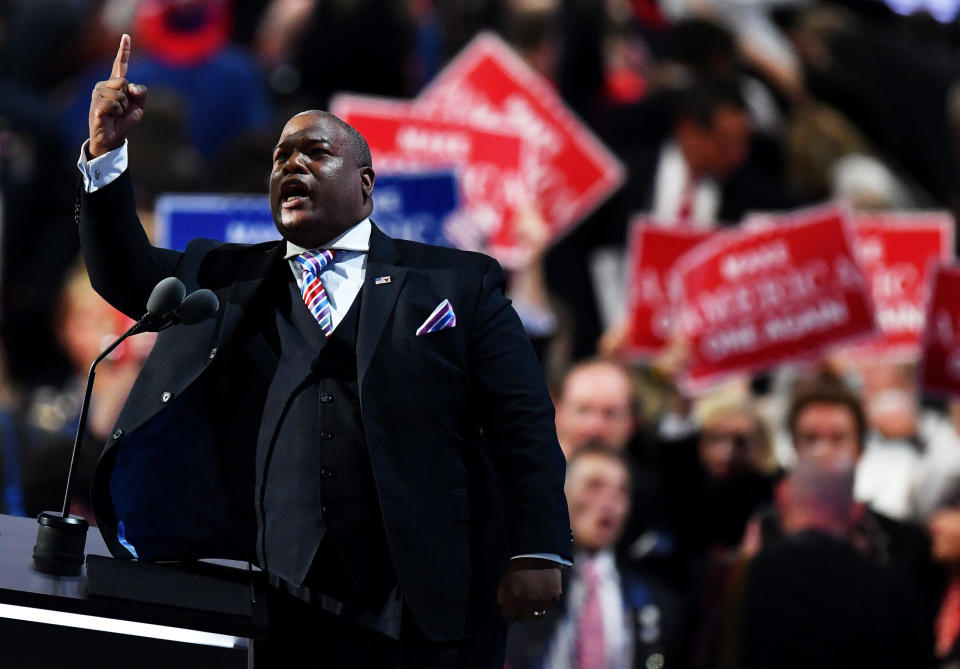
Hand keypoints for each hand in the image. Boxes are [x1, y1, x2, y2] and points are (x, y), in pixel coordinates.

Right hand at [88, 34, 146, 157]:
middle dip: (129, 98)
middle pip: (124, 82)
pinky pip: (114, 104)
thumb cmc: (124, 120)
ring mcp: (98, 94)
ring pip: (120, 94)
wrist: (113, 137)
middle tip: (122, 109)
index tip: (126, 36)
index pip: (120, 64)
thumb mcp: (139, 107)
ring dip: (123, 107)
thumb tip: (130, 86)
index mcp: (115, 84)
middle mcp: (104, 85)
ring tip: (115, 114)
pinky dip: (117, 113)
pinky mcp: (95, 104)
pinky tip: (110, 117)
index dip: (124, 50)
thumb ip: (141, 93)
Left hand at [496, 558, 561, 621]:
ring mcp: (542, 601)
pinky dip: (544, 604)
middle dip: (520, 613)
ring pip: (536, 616)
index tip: (510, 606)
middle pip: (522, 619)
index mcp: (514, 596)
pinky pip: (547, 608)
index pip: (508, 615)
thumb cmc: (520, 566)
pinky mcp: (554, 599)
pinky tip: (542, 594)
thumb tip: (503, 606)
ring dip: (533, 610)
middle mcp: (528, 602)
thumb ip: (501, 594)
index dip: (508, 610)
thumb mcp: (505, 578)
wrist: (540, 554)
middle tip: (521, 605)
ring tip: (533, 601)